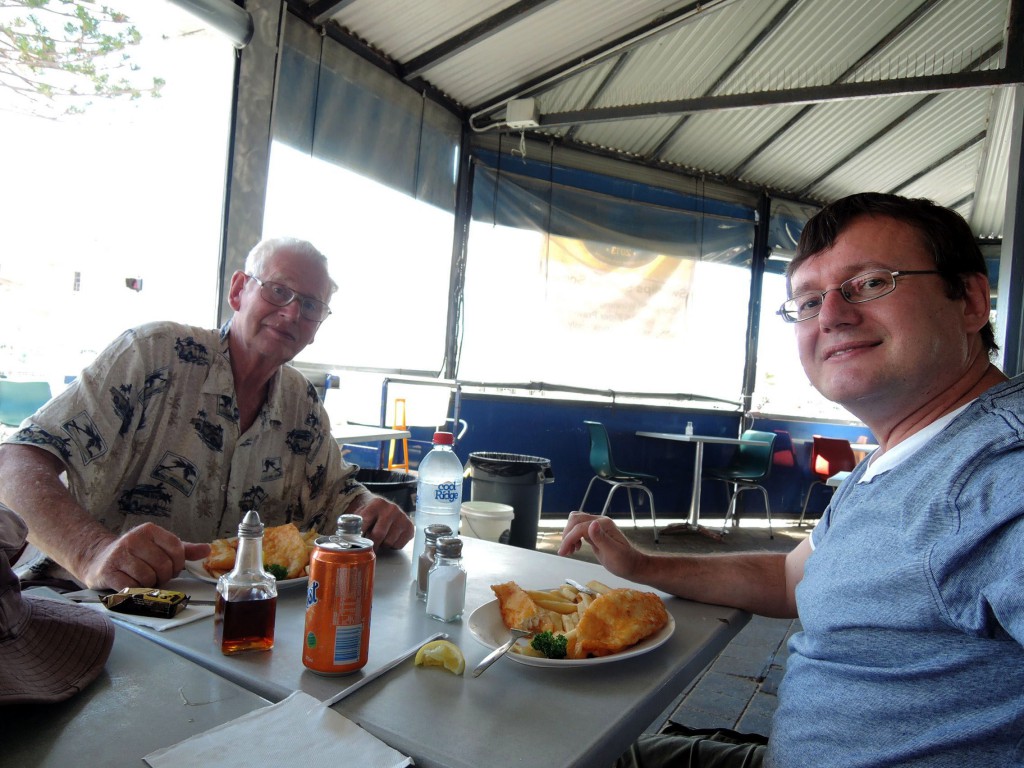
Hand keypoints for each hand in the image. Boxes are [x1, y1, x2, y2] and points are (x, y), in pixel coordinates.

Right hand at [79, 522, 210, 590]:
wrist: (99, 560)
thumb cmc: (135, 555)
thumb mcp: (159, 547)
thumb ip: (183, 549)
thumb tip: (207, 550)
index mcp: (149, 530)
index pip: (176, 549)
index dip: (178, 564)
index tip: (172, 568)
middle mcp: (133, 539)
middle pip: (163, 565)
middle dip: (164, 576)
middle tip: (157, 576)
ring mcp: (119, 555)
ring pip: (148, 577)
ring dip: (149, 584)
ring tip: (143, 580)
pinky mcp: (108, 571)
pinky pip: (132, 587)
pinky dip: (136, 590)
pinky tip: (131, 584)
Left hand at [356, 497, 413, 550]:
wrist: (383, 507)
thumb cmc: (369, 514)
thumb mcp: (359, 513)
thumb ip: (352, 524)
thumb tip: (345, 538)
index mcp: (377, 503)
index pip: (365, 522)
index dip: (359, 534)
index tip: (355, 541)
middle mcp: (392, 509)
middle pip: (379, 534)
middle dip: (371, 543)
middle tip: (368, 545)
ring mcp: (402, 517)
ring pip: (389, 542)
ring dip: (382, 544)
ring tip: (380, 539)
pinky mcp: (410, 527)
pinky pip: (399, 545)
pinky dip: (392, 546)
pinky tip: (390, 538)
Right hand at [557, 511, 642, 579]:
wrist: (632, 565)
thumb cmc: (624, 562)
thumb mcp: (613, 553)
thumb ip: (601, 538)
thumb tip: (592, 524)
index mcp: (604, 525)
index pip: (580, 527)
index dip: (569, 538)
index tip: (563, 552)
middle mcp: (600, 522)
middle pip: (575, 520)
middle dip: (567, 535)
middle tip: (564, 552)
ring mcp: (597, 526)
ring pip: (575, 523)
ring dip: (568, 535)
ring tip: (569, 551)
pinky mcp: (594, 532)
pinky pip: (579, 529)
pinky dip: (573, 537)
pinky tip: (575, 548)